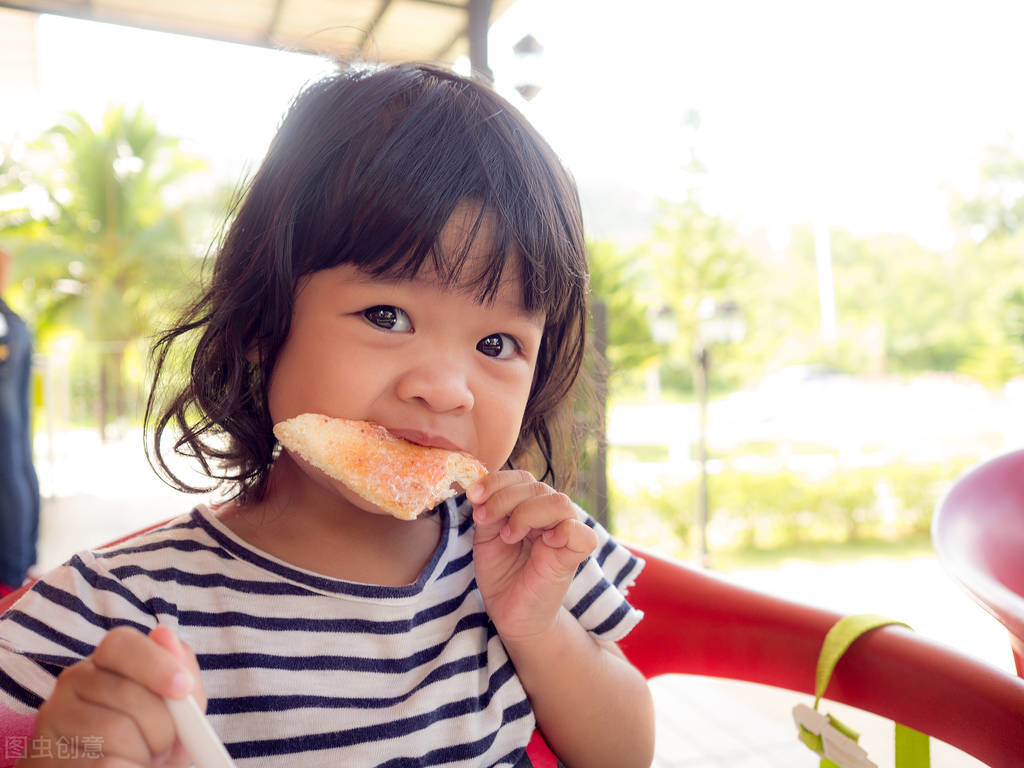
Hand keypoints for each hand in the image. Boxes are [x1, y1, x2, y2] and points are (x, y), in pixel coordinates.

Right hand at [22, 626, 205, 766]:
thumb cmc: (147, 741)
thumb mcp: (174, 709)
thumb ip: (181, 673)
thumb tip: (164, 633)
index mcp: (107, 659)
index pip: (121, 643)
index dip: (156, 664)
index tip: (183, 689)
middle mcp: (73, 679)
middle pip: (129, 694)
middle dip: (162, 727)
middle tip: (166, 746)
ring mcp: (53, 715)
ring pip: (116, 731)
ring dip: (143, 754)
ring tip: (140, 759)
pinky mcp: (45, 753)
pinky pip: (104, 763)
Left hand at [469, 470, 597, 642]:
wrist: (513, 616)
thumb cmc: (502, 575)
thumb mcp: (486, 539)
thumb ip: (488, 513)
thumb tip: (479, 491)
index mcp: (530, 507)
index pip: (523, 478)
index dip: (498, 481)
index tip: (474, 495)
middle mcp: (550, 516)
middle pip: (538, 487)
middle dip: (504, 498)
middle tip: (484, 518)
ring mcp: (565, 535)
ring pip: (559, 503)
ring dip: (527, 513)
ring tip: (508, 535)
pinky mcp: (574, 557)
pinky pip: (583, 535)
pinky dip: (565, 531)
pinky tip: (544, 541)